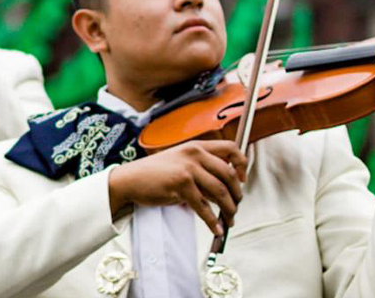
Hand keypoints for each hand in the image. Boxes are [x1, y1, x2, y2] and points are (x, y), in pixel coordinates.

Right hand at [108, 140, 246, 234]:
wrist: (131, 179)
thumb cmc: (155, 172)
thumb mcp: (180, 161)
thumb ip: (202, 169)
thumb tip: (224, 188)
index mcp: (196, 146)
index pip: (231, 148)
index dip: (242, 164)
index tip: (243, 179)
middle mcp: (194, 154)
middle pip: (229, 174)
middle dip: (237, 194)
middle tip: (236, 205)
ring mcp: (188, 169)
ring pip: (220, 192)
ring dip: (229, 209)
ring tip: (229, 219)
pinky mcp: (181, 185)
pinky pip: (204, 207)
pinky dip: (213, 221)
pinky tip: (216, 228)